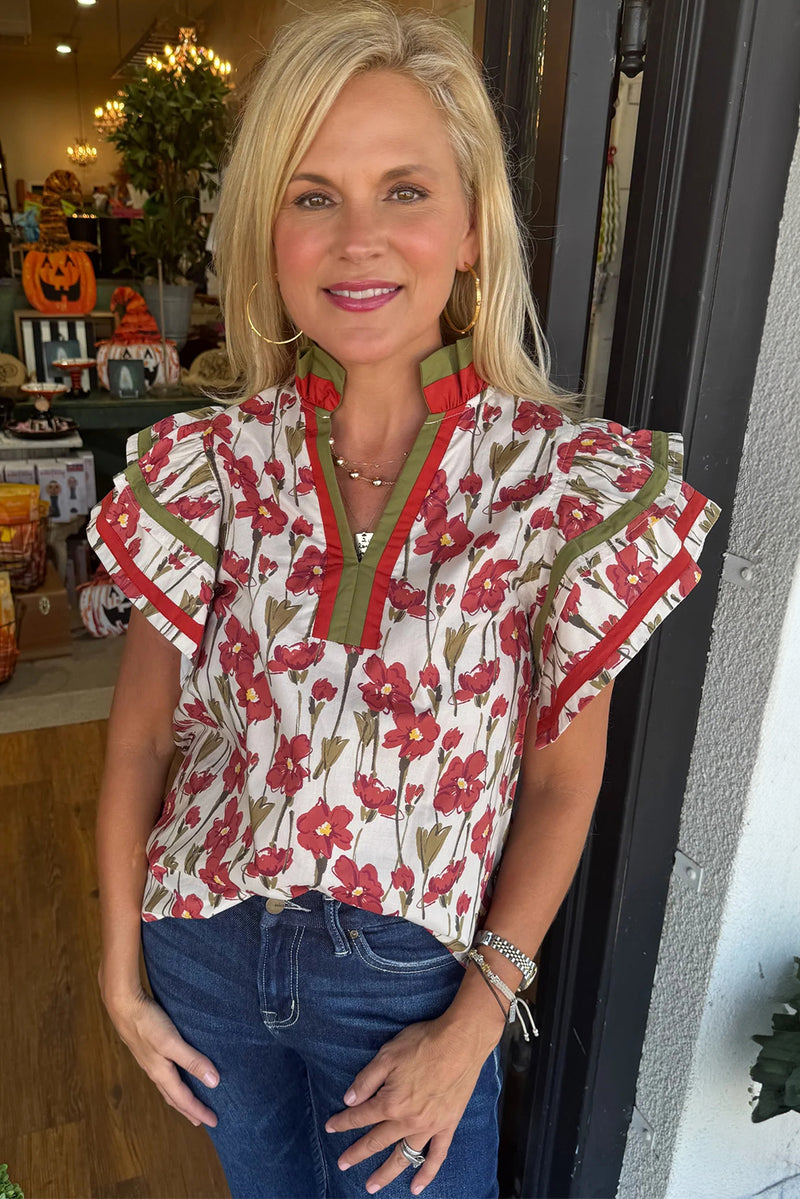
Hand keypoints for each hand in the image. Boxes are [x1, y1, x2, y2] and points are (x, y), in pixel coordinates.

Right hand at [101, 981, 219, 1128]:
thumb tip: (214, 1082)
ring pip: (167, 1086)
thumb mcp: (172, 1042)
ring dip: (180, 1096)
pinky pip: (164, 1073)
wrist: (122, 1005)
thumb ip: (192, 1061)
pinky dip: (173, 1080)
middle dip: (188, 1109)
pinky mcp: (148, 1048)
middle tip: (202, 1119)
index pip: (183, 1099)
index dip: (199, 1111)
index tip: (214, 1122)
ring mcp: (150, 1060)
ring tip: (189, 1101)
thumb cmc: (147, 1023)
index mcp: (161, 1073)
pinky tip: (175, 1072)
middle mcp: (155, 1070)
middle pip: (174, 1097)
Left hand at [324, 1014, 496, 1193]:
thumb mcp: (387, 1055)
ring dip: (385, 1173)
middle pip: (376, 1141)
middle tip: (341, 1164)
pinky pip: (436, 1156)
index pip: (360, 1116)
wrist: (461, 1042)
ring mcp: (429, 1127)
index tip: (330, 1128)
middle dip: (356, 1153)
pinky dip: (426, 1174)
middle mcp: (407, 1120)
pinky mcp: (447, 1126)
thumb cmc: (423, 1044)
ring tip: (371, 1187)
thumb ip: (366, 1080)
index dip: (342, 1122)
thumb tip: (348, 1100)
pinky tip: (416, 1188)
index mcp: (390, 1102)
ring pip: (403, 1156)